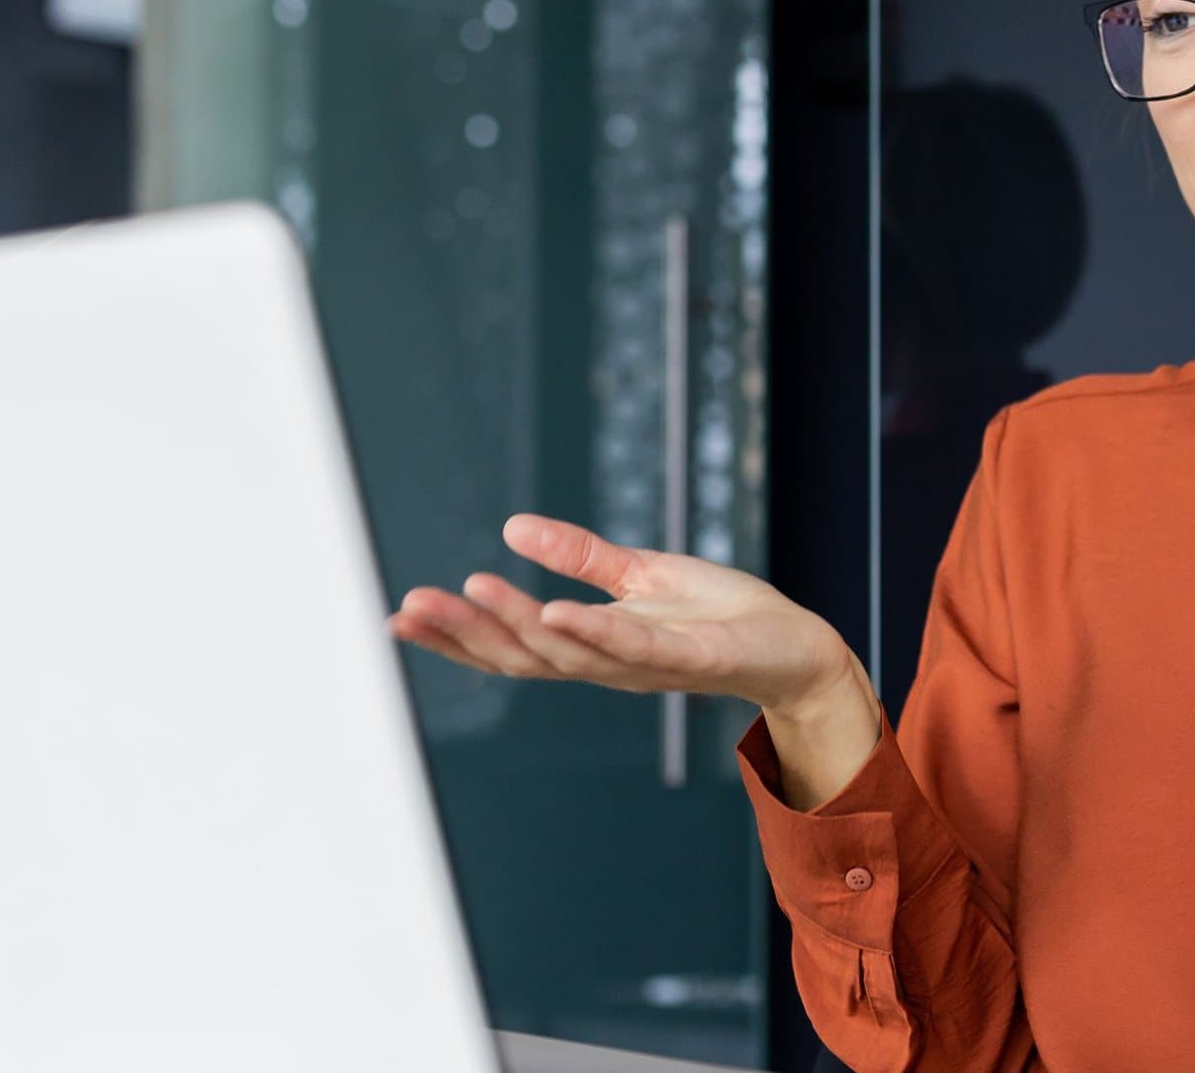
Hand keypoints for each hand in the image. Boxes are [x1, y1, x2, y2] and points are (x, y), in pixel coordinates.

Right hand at [389, 513, 860, 714]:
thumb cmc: (721, 615)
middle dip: (463, 633)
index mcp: (590, 646)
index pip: (510, 646)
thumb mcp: (639, 574)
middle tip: (411, 606)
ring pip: (566, 653)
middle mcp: (607, 664)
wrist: (794, 645)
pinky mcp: (689, 656)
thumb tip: (513, 527)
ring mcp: (646, 665)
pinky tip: (554, 612)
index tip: (401, 616)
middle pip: (521, 656)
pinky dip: (590, 632)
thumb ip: (581, 557)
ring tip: (468, 591)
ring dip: (514, 625)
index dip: (456, 635)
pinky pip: (631, 648)